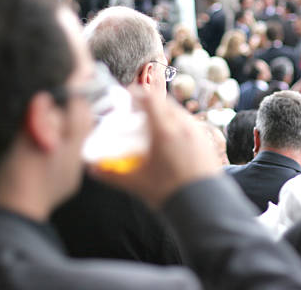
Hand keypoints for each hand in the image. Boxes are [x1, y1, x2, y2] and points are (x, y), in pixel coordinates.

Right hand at [90, 88, 219, 208]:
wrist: (204, 206)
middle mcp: (183, 126)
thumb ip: (112, 175)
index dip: (137, 93)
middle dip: (150, 104)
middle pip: (165, 103)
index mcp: (164, 131)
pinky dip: (179, 124)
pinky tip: (173, 140)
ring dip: (166, 113)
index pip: (149, 99)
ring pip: (179, 112)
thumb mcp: (137, 184)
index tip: (128, 96)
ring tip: (154, 126)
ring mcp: (197, 132)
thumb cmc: (170, 194)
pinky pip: (190, 124)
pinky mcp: (207, 141)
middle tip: (138, 113)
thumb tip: (93, 170)